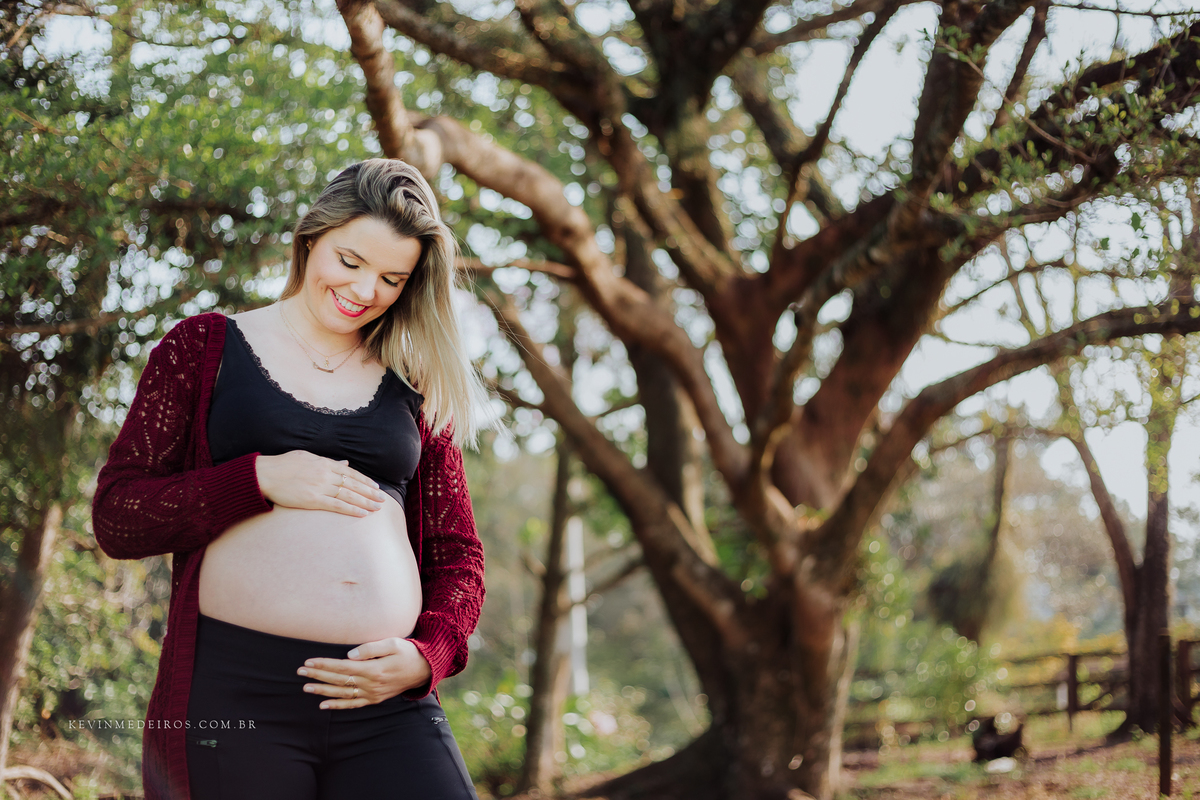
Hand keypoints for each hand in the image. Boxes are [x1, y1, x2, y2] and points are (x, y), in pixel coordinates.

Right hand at [255, 451, 388, 515]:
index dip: (365, 480)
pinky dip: (351, 509)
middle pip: (353, 484)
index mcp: (324, 462)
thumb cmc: (283, 465)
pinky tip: (362, 513)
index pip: (351, 472)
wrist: (266, 474)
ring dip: (365, 502)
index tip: (375, 487)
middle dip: (370, 493)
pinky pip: (336, 505)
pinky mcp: (313, 499)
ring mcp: (320, 487)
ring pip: (349, 495)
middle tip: (383, 500)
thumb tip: (344, 463)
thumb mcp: (308, 457)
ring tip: (377, 508)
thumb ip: (328, 461)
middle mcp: (325, 474)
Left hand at [296, 637, 432, 708]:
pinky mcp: (374, 699)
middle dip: (318, 675)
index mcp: (374, 669)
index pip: (342, 667)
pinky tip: (323, 705)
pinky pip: (353, 704)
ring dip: (323, 691)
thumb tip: (350, 655)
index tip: (309, 661)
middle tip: (300, 671)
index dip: (324, 664)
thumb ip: (371, 648)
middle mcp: (371, 684)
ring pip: (342, 694)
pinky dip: (337, 706)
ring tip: (306, 688)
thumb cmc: (408, 652)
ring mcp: (372, 694)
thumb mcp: (393, 643)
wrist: (424, 670)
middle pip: (338, 680)